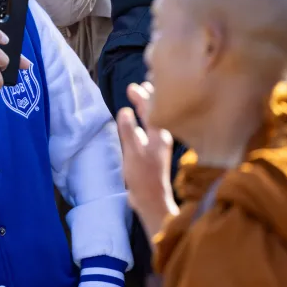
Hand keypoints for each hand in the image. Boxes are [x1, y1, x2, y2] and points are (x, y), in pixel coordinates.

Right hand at [117, 82, 178, 236]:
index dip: (143, 97)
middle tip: (141, 86)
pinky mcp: (153, 155)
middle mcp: (162, 138)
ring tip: (140, 101)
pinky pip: (149, 132)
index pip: (152, 110)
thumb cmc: (143, 176)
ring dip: (146, 111)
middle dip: (149, 100)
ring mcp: (158, 147)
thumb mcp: (132, 152)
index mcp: (159, 135)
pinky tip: (136, 125)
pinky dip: (143, 123)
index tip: (132, 87)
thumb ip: (128, 130)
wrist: (152, 201)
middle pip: (156, 114)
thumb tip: (125, 110)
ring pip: (153, 122)